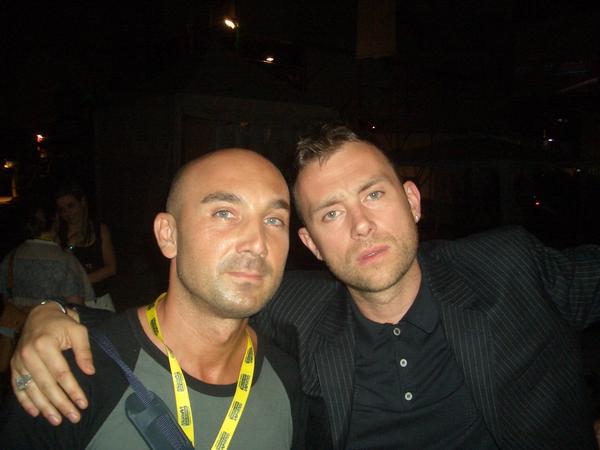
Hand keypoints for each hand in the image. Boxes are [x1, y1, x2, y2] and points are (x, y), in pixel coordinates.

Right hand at [11, 302, 94, 424]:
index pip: (61, 373)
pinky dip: (26, 402)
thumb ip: (84, 351)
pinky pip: (18, 387)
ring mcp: (19, 361)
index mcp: (45, 344)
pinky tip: (36, 412)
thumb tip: (90, 372)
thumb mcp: (78, 331)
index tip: (83, 403)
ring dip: (45, 407)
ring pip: (31, 389)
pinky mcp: (14, 366)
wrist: (39, 315)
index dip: (72, 390)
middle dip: (61, 403)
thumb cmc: (62, 323)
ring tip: (57, 420)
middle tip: (74, 417)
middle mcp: (29, 354)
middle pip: (46, 385)